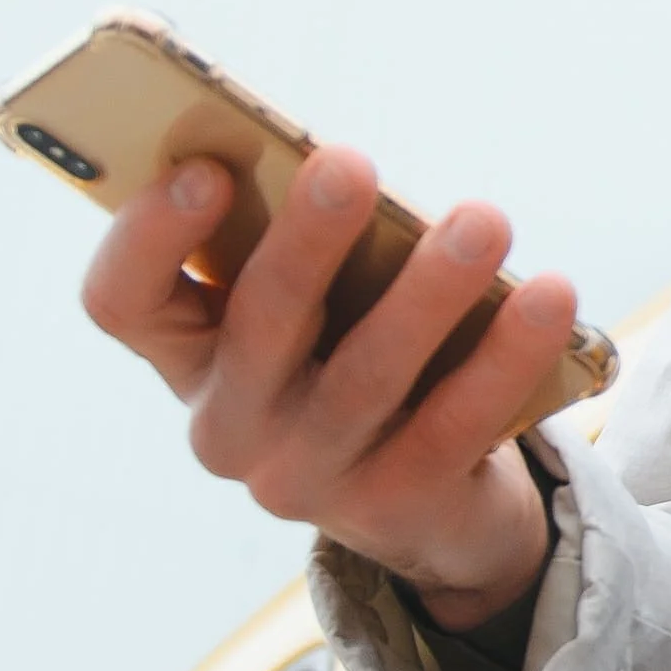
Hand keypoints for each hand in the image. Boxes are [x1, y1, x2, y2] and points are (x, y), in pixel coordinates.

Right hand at [79, 148, 575, 624]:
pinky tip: (548, 295)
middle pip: (258, 323)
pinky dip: (507, 356)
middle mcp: (228, 427)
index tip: (204, 169)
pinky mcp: (397, 507)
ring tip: (484, 221)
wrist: (430, 504)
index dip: (149, 236)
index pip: (123, 301)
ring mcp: (307, 478)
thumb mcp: (316, 309)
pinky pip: (455, 424)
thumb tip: (341, 165)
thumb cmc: (357, 355)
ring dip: (428, 291)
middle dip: (308, 239)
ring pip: (367, 376)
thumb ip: (308, 248)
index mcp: (187, 358)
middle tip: (353, 162)